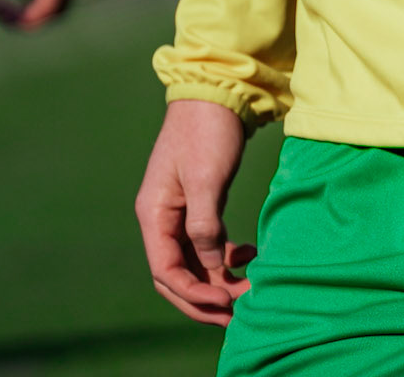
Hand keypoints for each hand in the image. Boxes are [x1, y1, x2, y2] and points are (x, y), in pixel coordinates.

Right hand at [135, 100, 253, 325]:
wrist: (217, 88)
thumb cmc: (208, 130)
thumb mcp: (207, 179)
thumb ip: (205, 227)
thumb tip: (213, 269)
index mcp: (154, 213)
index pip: (166, 270)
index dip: (194, 293)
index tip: (225, 303)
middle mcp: (162, 216)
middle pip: (177, 274)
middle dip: (205, 298)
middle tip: (237, 315)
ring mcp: (180, 210)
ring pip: (195, 261)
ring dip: (218, 281)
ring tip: (250, 291)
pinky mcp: (199, 202)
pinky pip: (207, 244)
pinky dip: (225, 258)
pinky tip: (249, 257)